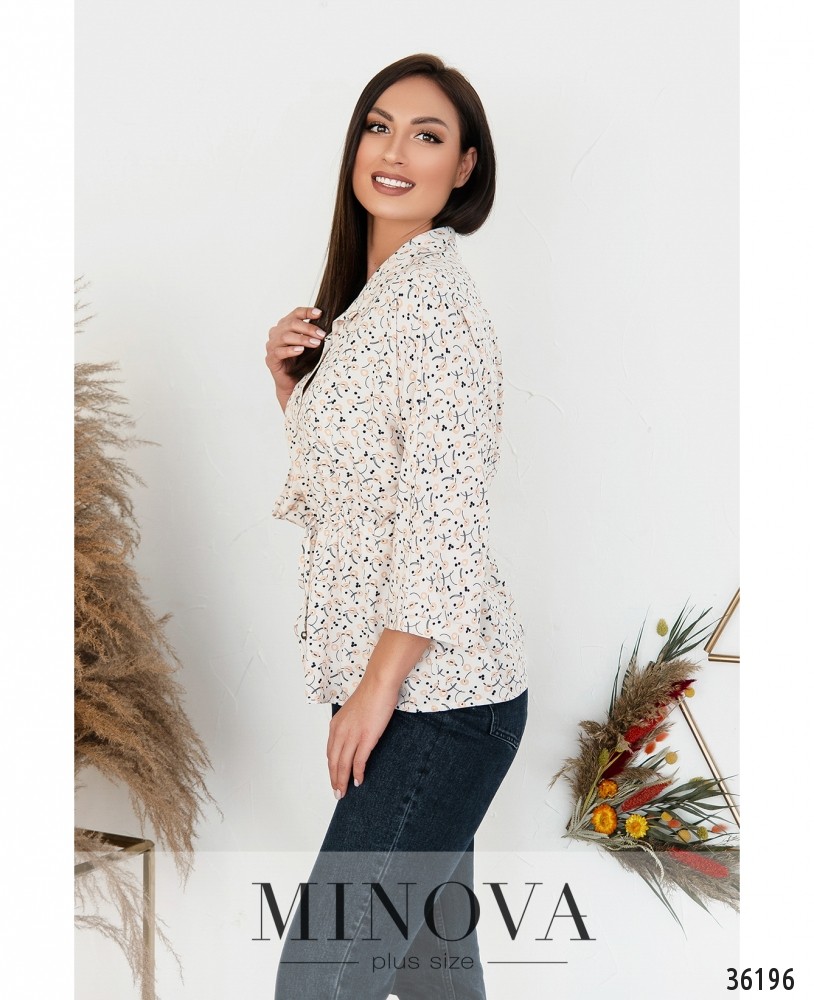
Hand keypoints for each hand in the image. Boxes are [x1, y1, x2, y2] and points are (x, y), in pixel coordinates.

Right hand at [265, 306, 326, 397]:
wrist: (293, 383)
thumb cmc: (302, 362)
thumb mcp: (309, 344)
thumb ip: (313, 334)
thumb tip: (326, 326)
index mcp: (285, 326)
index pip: (295, 313)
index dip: (307, 311)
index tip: (320, 313)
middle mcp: (276, 333)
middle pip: (291, 324)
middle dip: (308, 328)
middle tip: (322, 334)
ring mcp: (271, 346)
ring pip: (285, 336)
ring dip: (302, 339)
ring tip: (315, 343)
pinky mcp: (270, 359)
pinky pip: (279, 352)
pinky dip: (290, 350)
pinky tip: (300, 350)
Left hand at [327, 674, 399, 797]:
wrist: (379, 684)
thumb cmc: (370, 694)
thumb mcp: (353, 712)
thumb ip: (350, 725)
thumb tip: (354, 738)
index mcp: (336, 725)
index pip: (330, 752)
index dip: (331, 768)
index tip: (333, 778)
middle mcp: (340, 731)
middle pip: (333, 761)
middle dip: (334, 779)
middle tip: (337, 792)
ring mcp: (353, 735)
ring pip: (343, 764)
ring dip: (342, 780)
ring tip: (343, 792)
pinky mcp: (366, 738)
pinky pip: (358, 761)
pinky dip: (357, 773)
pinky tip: (358, 781)